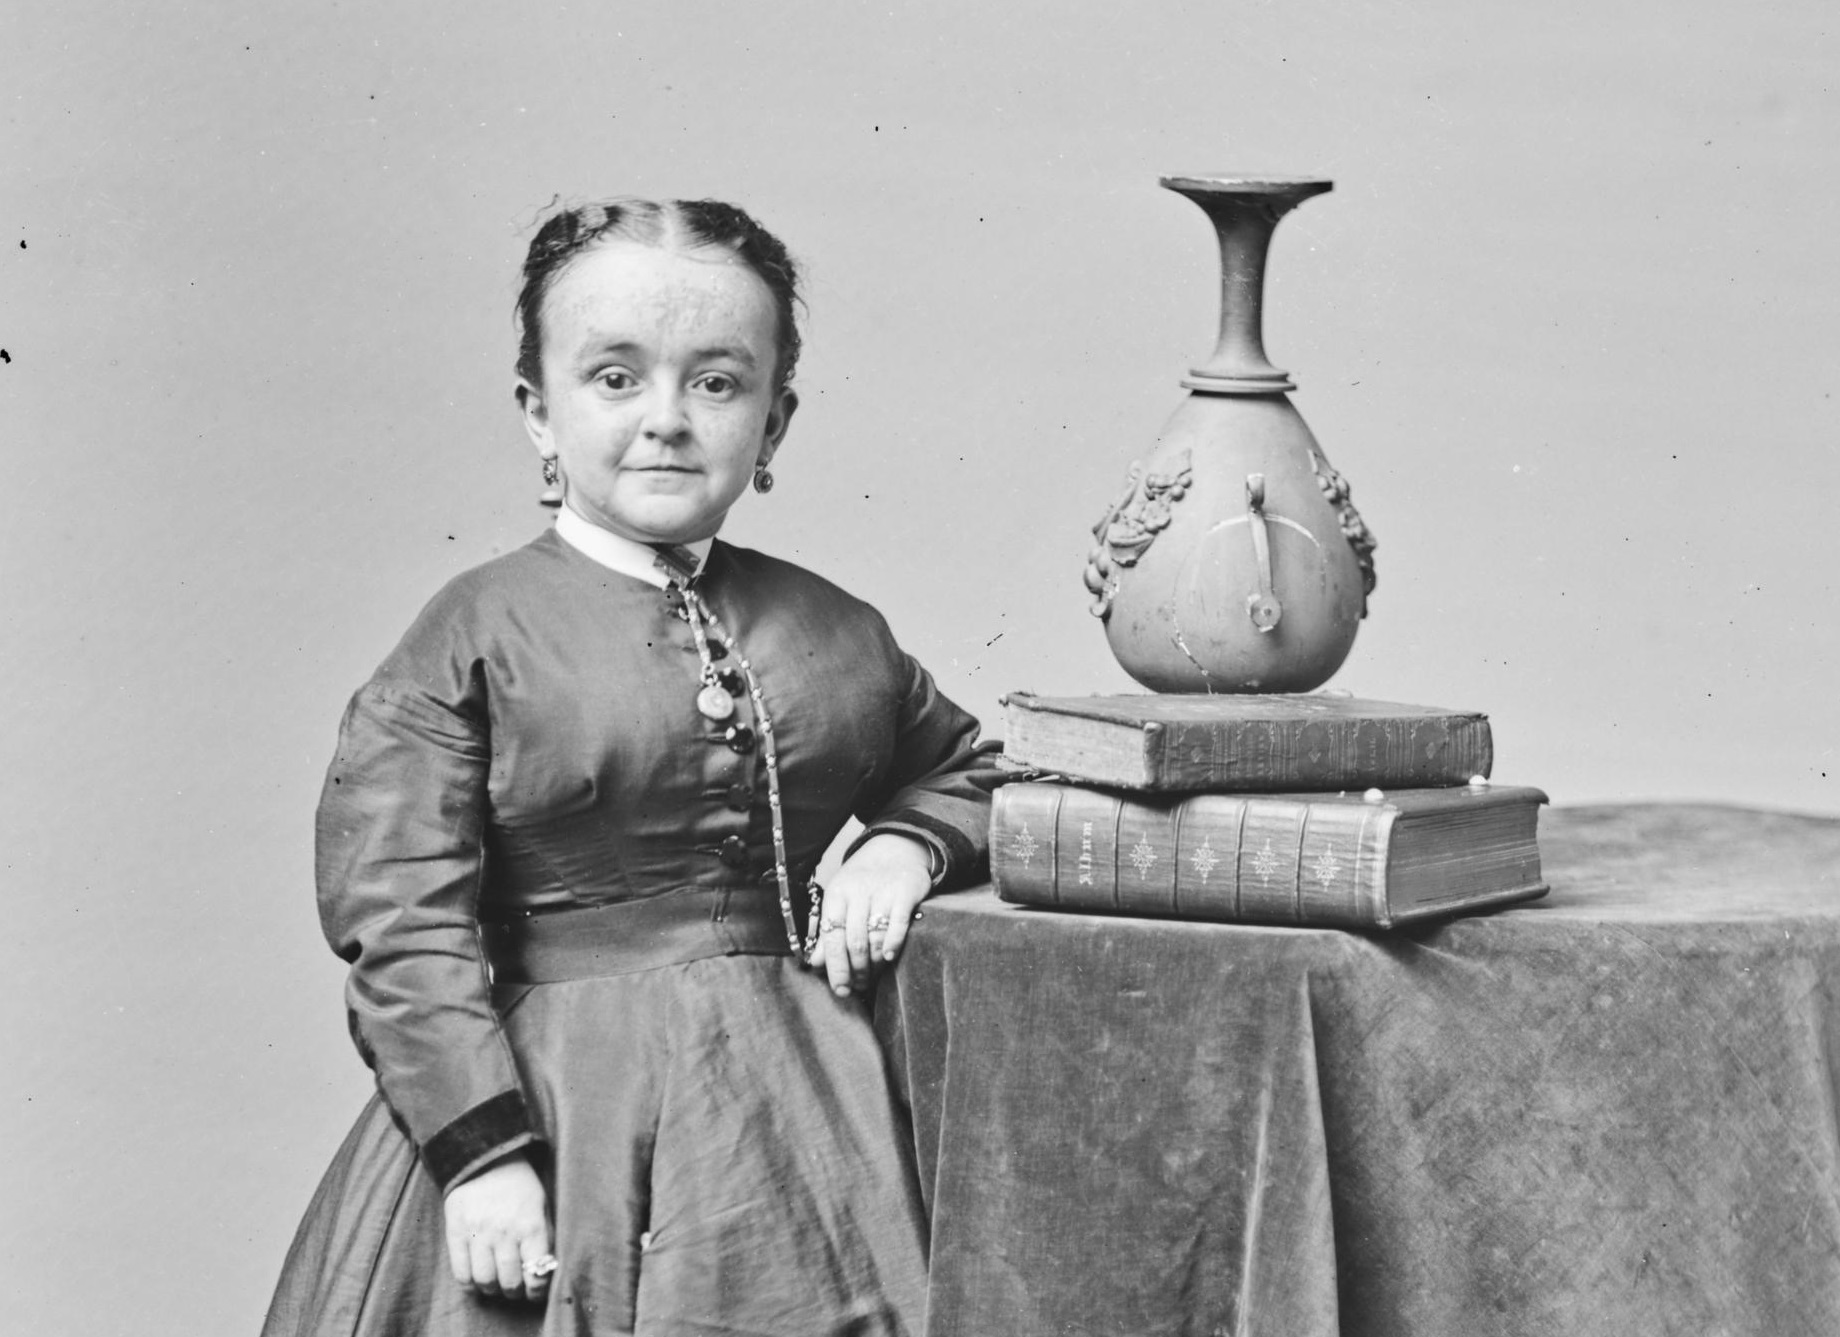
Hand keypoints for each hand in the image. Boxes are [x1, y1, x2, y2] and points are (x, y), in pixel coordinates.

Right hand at [443, 1153, 553, 1303]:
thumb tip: (544, 1268)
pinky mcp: (456, 1232)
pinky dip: (470, 1284)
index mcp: (531, 1225)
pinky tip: (477, 1280)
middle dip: (514, 1292)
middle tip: (515, 1288)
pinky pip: (461, 1272)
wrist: (485, 1158)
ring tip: (496, 1283)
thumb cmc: (519, 1184)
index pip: (536, 1273)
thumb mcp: (542, 1205)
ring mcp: (478, 1233)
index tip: (535, 1292)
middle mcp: (505, 1232)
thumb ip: (543, 1236)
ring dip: (492, 1289)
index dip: (537, 1291)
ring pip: (484, 1281)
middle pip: (509, 1282)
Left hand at [807, 833, 931, 996]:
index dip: (835, 967)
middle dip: (856, 970)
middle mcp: (858, 892)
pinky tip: (889, 956)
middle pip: (854, 940)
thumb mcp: (841, 900)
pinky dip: (893, 942)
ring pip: (875, 935)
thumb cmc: (863, 882)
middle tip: (860, 986)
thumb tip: (815, 963)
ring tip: (873, 976)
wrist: (895, 849)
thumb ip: (829, 932)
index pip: (832, 937)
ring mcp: (882, 891)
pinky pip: (898, 922)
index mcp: (836, 895)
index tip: (840, 989)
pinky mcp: (906, 891)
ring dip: (874, 963)